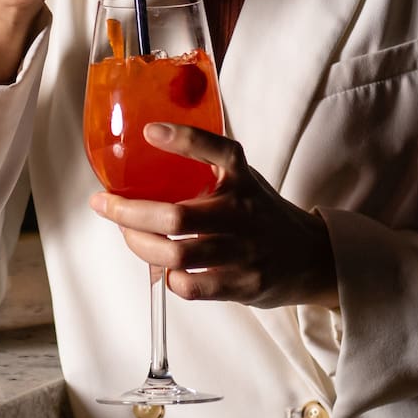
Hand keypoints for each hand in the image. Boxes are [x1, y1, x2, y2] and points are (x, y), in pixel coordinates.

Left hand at [88, 123, 339, 310]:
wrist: (312, 258)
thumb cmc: (262, 214)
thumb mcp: (244, 180)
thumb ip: (207, 167)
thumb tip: (146, 152)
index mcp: (243, 179)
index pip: (218, 150)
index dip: (184, 139)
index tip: (149, 131)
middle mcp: (244, 212)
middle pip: (176, 216)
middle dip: (129, 212)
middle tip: (105, 205)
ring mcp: (244, 251)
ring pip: (176, 254)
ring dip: (140, 246)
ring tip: (128, 235)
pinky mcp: (244, 284)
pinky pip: (191, 286)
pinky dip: (168, 278)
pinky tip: (163, 269)